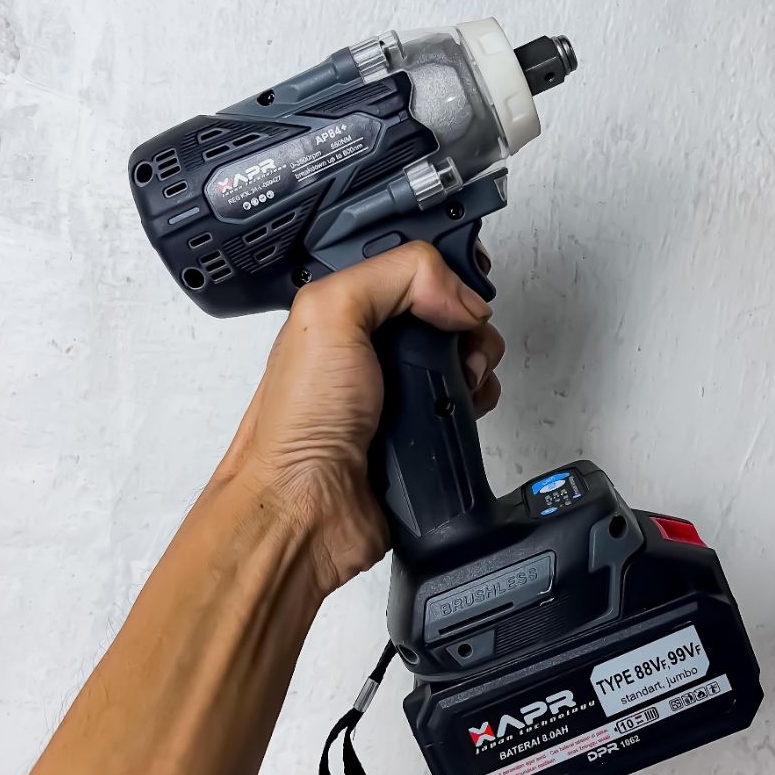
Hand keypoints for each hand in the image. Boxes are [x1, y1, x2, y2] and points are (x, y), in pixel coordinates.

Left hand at [216, 241, 504, 594]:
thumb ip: (397, 276)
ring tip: (461, 376)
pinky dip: (479, 399)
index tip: (464, 272)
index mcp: (343, 310)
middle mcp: (371, 346)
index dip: (442, 263)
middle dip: (467, 315)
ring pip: (463, 353)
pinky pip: (468, 400)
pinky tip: (463, 405)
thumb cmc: (296, 427)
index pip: (405, 263)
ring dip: (477, 359)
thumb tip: (459, 294)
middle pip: (445, 307)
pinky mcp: (423, 427)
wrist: (307, 511)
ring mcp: (399, 388)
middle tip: (459, 331)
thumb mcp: (331, 316)